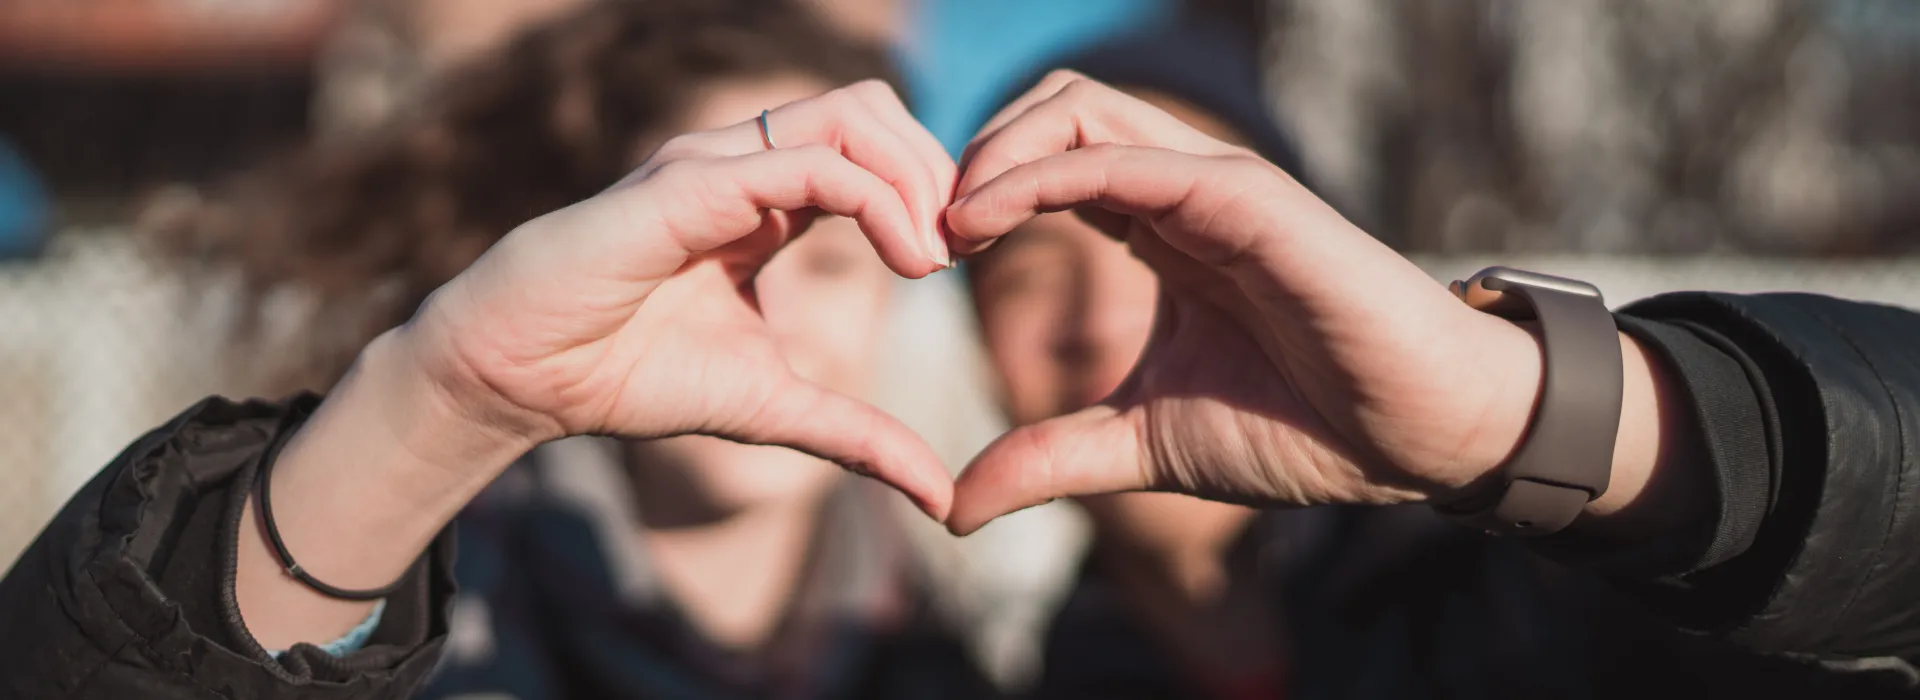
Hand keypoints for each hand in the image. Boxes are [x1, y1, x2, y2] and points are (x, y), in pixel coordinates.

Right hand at [240, 81, 962, 649]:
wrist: (521, 379)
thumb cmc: (628, 376)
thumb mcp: (773, 409)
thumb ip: (858, 437)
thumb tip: (941, 498)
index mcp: (765, 199)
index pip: (873, 150)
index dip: (932, 192)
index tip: (965, 262)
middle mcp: (744, 164)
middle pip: (873, 110)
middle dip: (937, 170)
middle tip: (965, 248)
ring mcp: (715, 163)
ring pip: (849, 115)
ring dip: (915, 176)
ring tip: (935, 255)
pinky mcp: (689, 184)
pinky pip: (807, 163)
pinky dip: (876, 199)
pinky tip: (906, 260)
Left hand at [943, 72, 1568, 533]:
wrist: (1417, 437)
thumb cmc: (1304, 427)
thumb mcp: (1144, 444)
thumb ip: (1052, 457)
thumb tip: (954, 505)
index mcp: (1159, 229)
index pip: (1047, 163)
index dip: (975, 193)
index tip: (920, 258)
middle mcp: (1181, 191)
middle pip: (1053, 109)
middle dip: (972, 153)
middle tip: (920, 232)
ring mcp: (1214, 185)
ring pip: (1079, 108)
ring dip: (992, 151)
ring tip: (945, 225)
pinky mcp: (1244, 198)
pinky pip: (1122, 159)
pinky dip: (1040, 174)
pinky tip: (984, 221)